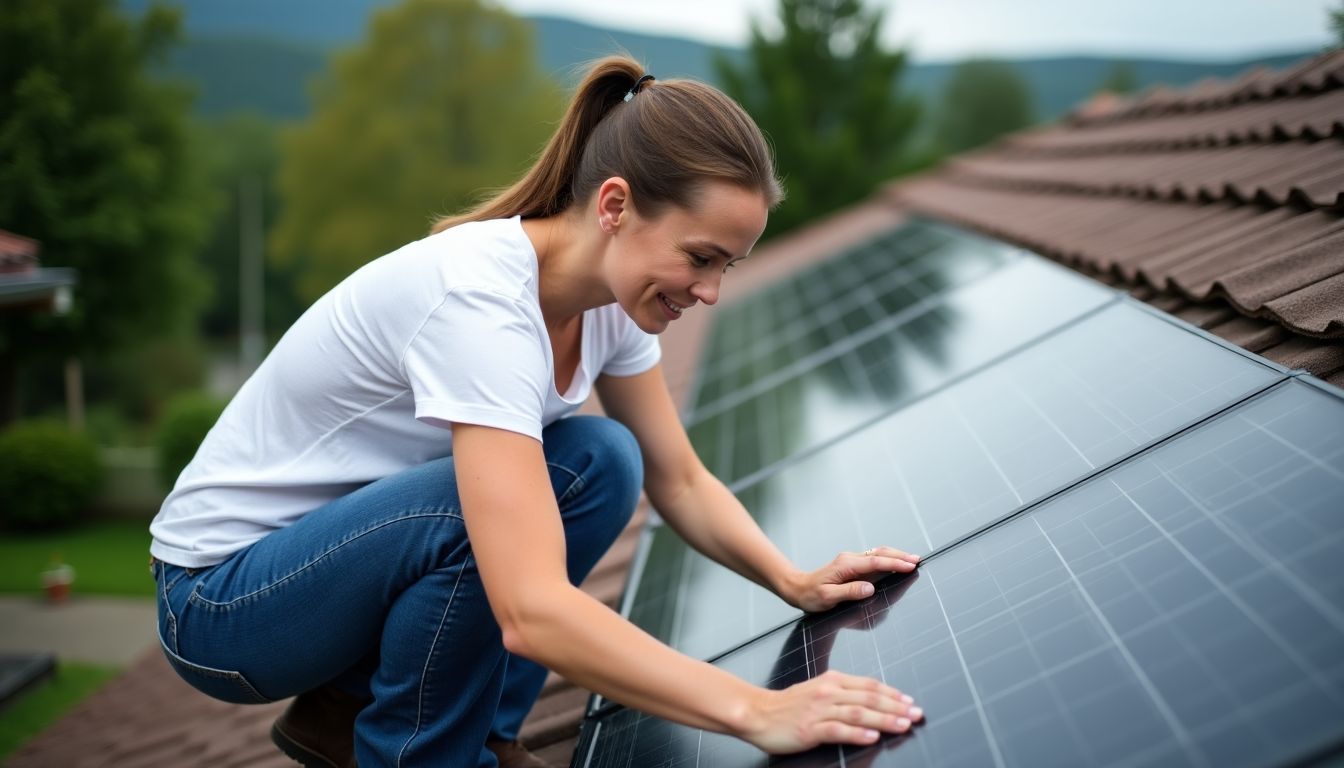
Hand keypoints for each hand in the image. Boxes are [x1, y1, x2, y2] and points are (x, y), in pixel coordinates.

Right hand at [738, 670, 922, 752]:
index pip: (869, 685)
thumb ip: (843, 693)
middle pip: (869, 698)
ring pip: (859, 713)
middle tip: (916, 714)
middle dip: (897, 707)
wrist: (758, 713)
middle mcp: (828, 692)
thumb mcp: (818, 690)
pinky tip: (873, 737)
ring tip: (903, 725)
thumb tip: (872, 700)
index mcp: (832, 680)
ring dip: (884, 719)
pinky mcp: (810, 728)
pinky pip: (838, 730)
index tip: (911, 702)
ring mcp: (819, 710)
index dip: (893, 693)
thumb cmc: (789, 705)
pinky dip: (858, 733)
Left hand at [785, 546, 918, 612]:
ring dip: (896, 556)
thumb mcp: (827, 597)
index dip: (894, 563)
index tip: (910, 565)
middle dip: (900, 555)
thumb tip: (870, 588)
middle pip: (879, 553)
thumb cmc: (811, 596)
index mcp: (846, 565)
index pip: (875, 562)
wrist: (798, 589)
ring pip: (878, 554)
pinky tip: (896, 563)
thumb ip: (849, 592)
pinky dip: (888, 559)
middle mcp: (850, 559)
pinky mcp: (853, 565)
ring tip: (912, 560)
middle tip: (918, 560)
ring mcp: (852, 561)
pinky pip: (874, 559)